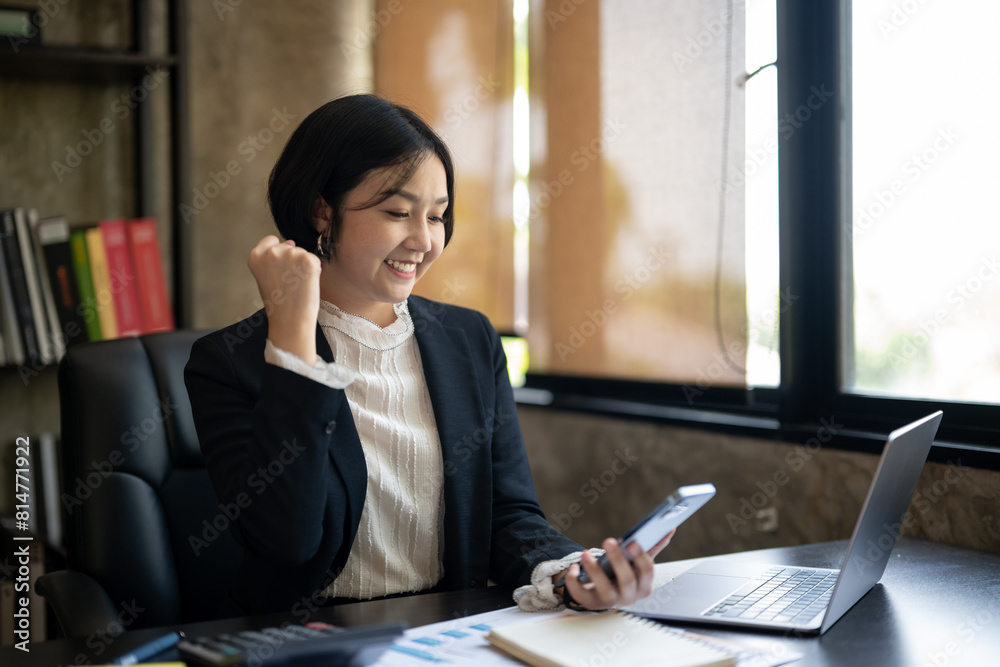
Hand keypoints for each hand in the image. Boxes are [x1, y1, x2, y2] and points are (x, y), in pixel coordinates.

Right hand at [247, 235, 321, 361]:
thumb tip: (291, 241)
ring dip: (303, 267)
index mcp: (255, 256)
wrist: (290, 321)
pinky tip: (306, 284)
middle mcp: (271, 252)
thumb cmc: (279, 303)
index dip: (278, 256)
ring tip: (296, 286)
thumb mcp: (266, 276)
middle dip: (292, 262)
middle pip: (289, 247)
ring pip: (302, 253)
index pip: (270, 241)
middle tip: (288, 284)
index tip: (278, 272)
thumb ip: (274, 258)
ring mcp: (290, 254)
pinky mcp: (308, 260)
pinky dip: (314, 271)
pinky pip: (314, 260)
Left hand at [557, 530, 674, 610]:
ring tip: (585, 554)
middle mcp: (629, 596)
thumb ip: (652, 548)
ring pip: (605, 590)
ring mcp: (610, 602)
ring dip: (594, 571)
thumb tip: (669, 529)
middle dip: (618, 560)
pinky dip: (575, 582)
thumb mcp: (636, 563)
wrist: (602, 593)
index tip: (632, 542)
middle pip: (627, 580)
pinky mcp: (591, 604)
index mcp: (643, 585)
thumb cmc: (621, 574)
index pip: (648, 572)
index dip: (641, 557)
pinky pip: (581, 596)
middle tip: (608, 541)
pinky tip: (573, 568)